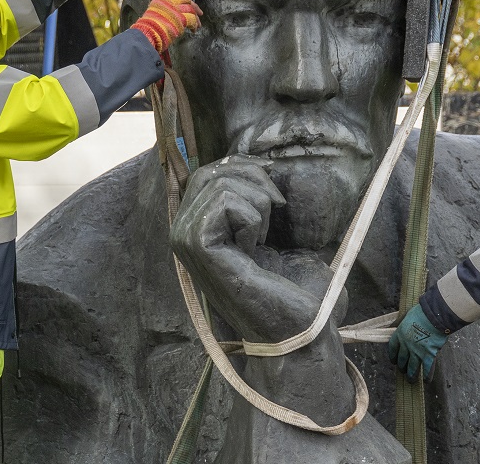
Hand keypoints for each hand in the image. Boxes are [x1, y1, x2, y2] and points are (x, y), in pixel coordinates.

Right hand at [130, 0, 202, 53]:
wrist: (149, 33)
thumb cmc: (148, 27)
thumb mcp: (152, 14)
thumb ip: (162, 11)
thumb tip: (169, 14)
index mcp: (161, 0)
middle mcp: (169, 3)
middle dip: (194, 5)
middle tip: (200, 12)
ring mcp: (176, 10)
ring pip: (191, 8)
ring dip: (196, 17)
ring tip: (198, 25)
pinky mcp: (182, 18)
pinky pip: (192, 19)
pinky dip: (194, 25)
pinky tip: (194, 30)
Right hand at [171, 154, 285, 271]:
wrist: (297, 320)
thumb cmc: (289, 280)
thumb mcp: (266, 227)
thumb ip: (248, 193)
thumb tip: (252, 158)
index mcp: (194, 226)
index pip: (206, 171)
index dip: (241, 165)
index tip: (271, 176)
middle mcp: (181, 232)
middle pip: (212, 171)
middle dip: (255, 179)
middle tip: (278, 208)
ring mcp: (184, 239)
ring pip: (222, 184)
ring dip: (259, 205)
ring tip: (262, 239)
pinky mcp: (196, 244)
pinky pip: (226, 202)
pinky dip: (253, 220)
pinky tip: (252, 250)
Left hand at [388, 303, 448, 381]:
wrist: (433, 316)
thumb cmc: (421, 312)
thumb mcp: (406, 316)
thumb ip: (400, 323)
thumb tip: (394, 325)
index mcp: (399, 334)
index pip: (393, 348)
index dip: (393, 356)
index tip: (393, 361)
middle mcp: (406, 345)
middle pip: (402, 360)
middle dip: (402, 367)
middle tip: (403, 371)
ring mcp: (417, 351)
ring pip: (412, 367)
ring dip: (411, 375)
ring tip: (411, 380)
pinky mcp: (429, 355)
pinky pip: (427, 368)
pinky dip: (427, 376)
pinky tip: (427, 380)